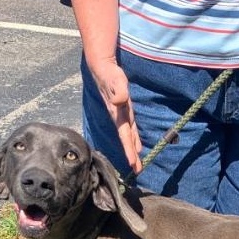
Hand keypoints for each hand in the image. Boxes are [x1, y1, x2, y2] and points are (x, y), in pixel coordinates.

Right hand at [88, 59, 143, 173]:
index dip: (129, 149)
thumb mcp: (115, 80)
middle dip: (131, 155)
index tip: (133, 163)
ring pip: (128, 136)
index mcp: (118, 114)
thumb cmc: (109, 73)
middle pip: (127, 140)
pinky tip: (137, 145)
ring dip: (132, 149)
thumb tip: (120, 100)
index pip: (124, 134)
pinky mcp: (124, 110)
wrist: (101, 68)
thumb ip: (119, 90)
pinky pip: (130, 128)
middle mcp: (119, 117)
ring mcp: (121, 115)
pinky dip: (133, 138)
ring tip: (137, 163)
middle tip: (138, 170)